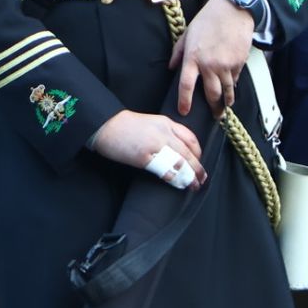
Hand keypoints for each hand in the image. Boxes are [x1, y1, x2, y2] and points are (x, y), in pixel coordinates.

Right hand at [89, 110, 205, 187]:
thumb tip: (176, 151)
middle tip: (201, 178)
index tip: (198, 162)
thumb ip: (164, 133)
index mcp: (166, 122)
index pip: (190, 138)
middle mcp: (164, 132)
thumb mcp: (150, 122)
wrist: (105, 125)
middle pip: (189, 152)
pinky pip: (165, 170)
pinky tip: (179, 184)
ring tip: (193, 185)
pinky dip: (175, 179)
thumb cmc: (124, 125)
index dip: (198, 153)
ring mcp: (155, 145)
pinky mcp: (145, 157)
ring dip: (190, 176)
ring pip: (181, 162)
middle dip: (197, 167)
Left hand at [170, 0, 253, 114]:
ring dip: (227, 100)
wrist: (233, 10)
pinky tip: (232, 86)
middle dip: (214, 107)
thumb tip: (171, 68)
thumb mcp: (187, 34)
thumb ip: (178, 53)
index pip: (186, 85)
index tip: (184, 111)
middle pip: (211, 93)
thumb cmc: (207, 20)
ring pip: (227, 90)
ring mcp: (226, 65)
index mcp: (192, 58)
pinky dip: (234, 84)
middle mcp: (209, 64)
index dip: (184, 101)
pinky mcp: (239, 63)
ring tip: (226, 106)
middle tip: (215, 116)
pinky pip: (236, 79)